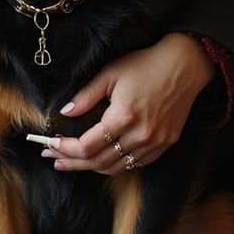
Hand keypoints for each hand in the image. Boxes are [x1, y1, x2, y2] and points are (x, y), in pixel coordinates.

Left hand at [41, 33, 214, 173]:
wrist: (185, 66)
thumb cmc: (146, 65)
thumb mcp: (110, 73)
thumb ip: (86, 96)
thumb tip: (65, 112)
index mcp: (124, 116)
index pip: (86, 146)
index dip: (64, 148)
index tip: (48, 145)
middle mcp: (141, 135)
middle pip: (98, 162)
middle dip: (71, 162)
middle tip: (52, 158)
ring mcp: (156, 142)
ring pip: (116, 168)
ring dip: (91, 167)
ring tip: (71, 162)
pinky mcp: (165, 144)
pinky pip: (135, 164)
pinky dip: (115, 165)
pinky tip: (100, 158)